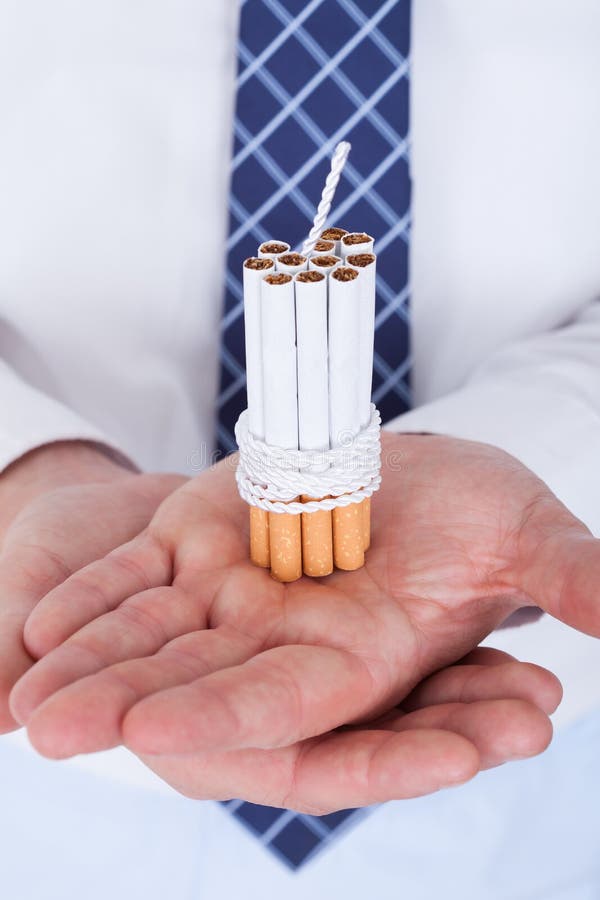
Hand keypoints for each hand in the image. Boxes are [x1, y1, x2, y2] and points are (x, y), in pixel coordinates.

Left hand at [11, 432, 596, 808]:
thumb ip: (567, 579)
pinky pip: (135, 578)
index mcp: (360, 657)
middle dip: (123, 707)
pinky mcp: (202, 544)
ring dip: (84, 664)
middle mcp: (287, 640)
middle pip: (196, 684)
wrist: (417, 466)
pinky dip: (90, 597)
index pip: (291, 706)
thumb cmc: (477, 502)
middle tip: (45, 731)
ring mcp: (236, 593)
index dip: (226, 714)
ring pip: (150, 639)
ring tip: (13, 704)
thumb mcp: (523, 529)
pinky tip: (34, 624)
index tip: (153, 735)